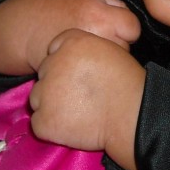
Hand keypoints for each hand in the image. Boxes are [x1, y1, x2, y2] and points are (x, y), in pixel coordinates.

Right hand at [24, 0, 140, 69]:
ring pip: (114, 62)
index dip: (128, 28)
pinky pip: (100, 73)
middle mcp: (97, 36)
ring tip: (93, 51)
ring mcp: (87, 56)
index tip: (119, 29)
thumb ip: (113, 5)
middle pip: (126, 47)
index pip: (133, 28)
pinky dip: (97, 68)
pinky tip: (87, 61)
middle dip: (119, 44)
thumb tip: (131, 22)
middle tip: (102, 39)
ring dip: (108, 58)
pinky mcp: (78, 70)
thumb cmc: (61, 9)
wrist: (30, 27)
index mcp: (101, 15)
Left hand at [29, 29, 144, 169]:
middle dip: (57, 83)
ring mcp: (45, 92)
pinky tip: (71, 126)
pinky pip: (39, 122)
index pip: (54, 48)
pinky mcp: (44, 119)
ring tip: (76, 111)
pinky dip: (51, 127)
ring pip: (38, 97)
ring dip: (51, 104)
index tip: (79, 75)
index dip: (65, 62)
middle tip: (79, 95)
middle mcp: (53, 63)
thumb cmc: (126, 82)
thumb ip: (85, 47)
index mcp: (71, 43)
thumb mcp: (109, 49)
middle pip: (44, 72)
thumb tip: (72, 57)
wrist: (131, 114)